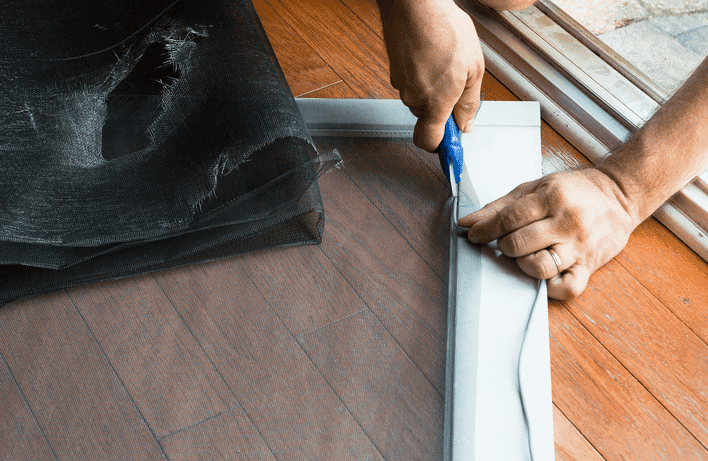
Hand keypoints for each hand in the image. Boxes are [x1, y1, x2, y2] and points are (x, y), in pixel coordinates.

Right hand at [379, 0, 483, 151]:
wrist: (415, 4)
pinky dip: (421, 73)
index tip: (451, 142)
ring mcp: (400, 84)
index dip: (440, 146)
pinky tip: (432, 54)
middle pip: (427, 117)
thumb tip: (466, 123)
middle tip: (457, 84)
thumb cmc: (445, 30)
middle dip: (441, 107)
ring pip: (419, 97)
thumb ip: (468, 102)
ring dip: (432, 87)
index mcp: (434, 103)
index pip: (428, 141)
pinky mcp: (394, 69)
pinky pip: (411, 80)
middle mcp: (413, 98)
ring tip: (445, 62)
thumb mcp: (473, 68)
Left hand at [458, 168, 637, 298]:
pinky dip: (550, 288)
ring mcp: (579, 246)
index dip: (485, 230)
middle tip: (505, 242)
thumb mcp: (535, 188)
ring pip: (540, 267)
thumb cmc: (574, 190)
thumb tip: (467, 222)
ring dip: (523, 264)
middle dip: (503, 246)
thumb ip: (499, 206)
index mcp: (552, 198)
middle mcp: (566, 222)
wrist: (620, 194)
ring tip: (525, 255)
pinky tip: (544, 275)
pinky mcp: (590, 266)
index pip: (508, 219)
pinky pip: (567, 288)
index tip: (475, 235)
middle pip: (519, 244)